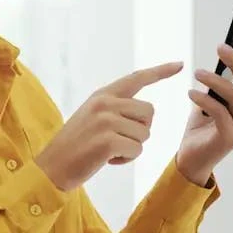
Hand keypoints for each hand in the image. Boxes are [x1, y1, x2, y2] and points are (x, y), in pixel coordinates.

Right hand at [35, 61, 183, 191]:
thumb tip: (146, 113)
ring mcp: (105, 120)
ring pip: (144, 133)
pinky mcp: (108, 140)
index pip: (137, 78)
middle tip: (119, 141)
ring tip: (108, 151)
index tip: (180, 64)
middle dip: (141, 130)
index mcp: (101, 95)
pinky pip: (137, 150)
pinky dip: (126, 159)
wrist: (51, 167)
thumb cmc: (75, 146)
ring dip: (132, 147)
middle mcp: (104, 103)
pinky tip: (107, 160)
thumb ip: (115, 109)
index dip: (160, 71)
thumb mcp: (92, 117)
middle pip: (149, 112)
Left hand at [177, 23, 232, 184]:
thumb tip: (219, 53)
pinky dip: (205, 100)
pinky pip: (220, 113)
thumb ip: (216, 82)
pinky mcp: (230, 137)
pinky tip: (191, 93)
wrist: (190, 159)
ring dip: (216, 80)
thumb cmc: (200, 127)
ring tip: (197, 72)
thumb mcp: (207, 98)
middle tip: (220, 47)